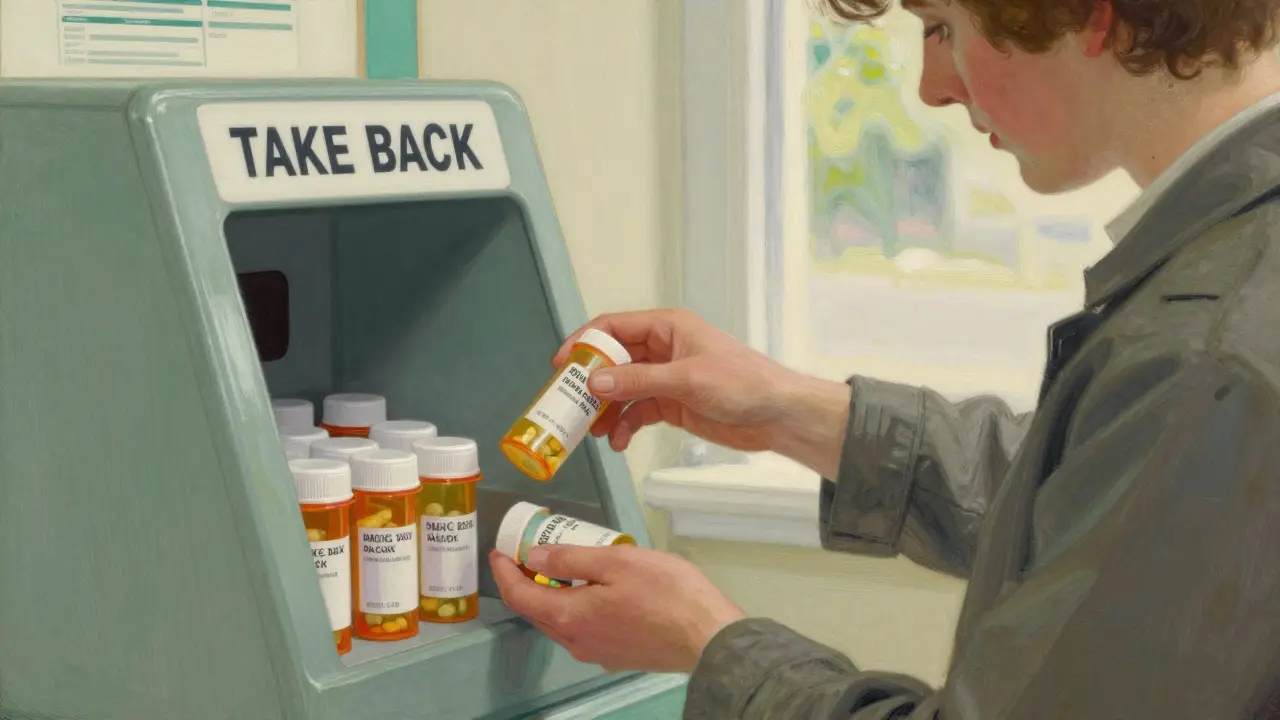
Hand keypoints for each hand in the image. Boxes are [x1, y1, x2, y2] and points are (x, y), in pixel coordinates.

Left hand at [489, 544, 746, 673]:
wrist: (710, 637)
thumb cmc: (666, 592)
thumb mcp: (616, 562)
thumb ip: (571, 560)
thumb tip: (534, 557)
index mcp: (570, 618)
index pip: (520, 597)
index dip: (504, 573)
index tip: (499, 551)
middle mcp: (577, 642)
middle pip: (538, 612)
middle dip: (527, 582)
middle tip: (529, 552)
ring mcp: (598, 653)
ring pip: (562, 622)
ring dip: (552, 595)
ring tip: (561, 567)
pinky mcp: (619, 656)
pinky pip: (584, 629)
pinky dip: (575, 607)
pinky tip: (593, 590)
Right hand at [557, 308, 852, 477]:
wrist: (778, 415)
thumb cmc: (742, 384)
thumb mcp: (685, 380)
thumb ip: (637, 380)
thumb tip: (593, 382)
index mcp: (666, 327)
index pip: (612, 327)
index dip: (583, 344)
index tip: (560, 367)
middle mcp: (662, 348)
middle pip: (612, 360)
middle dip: (591, 384)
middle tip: (569, 406)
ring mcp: (666, 377)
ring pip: (621, 389)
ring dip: (605, 410)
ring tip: (594, 432)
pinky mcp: (672, 403)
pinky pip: (636, 411)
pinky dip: (624, 425)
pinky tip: (617, 443)